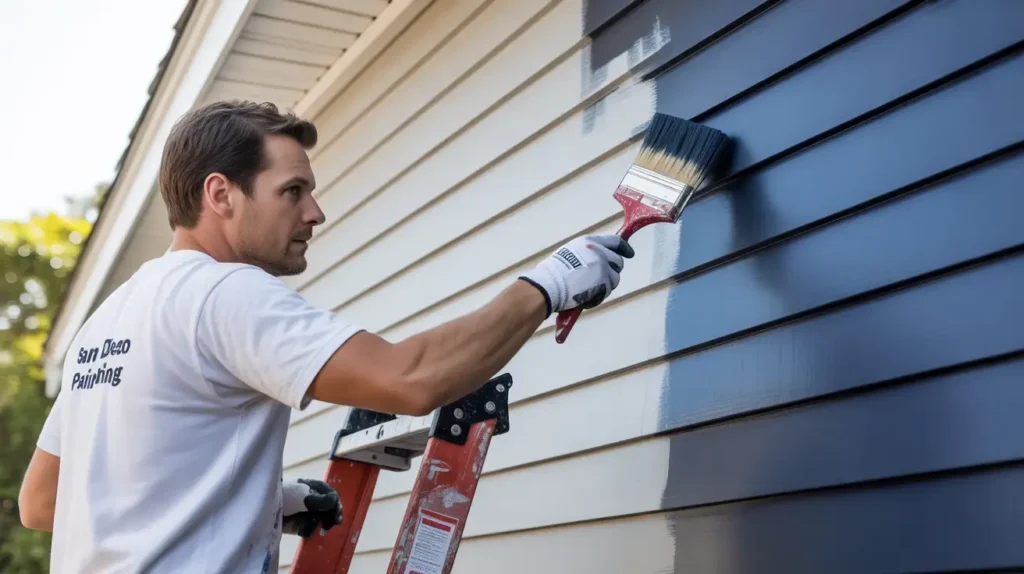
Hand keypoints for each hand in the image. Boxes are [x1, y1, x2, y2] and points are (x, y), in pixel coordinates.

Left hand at [282, 478, 341, 537]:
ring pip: (320, 520)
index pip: (330, 495)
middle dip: (330, 517)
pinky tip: (304, 531)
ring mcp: (304, 513)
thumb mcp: (303, 496)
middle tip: (330, 526)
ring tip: (316, 529)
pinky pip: (309, 529)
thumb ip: (321, 500)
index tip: (337, 516)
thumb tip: (335, 501)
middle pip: (327, 509)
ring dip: (319, 524)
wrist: (261, 511)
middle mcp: (310, 499)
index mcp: (312, 487)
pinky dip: (309, 530)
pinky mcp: (297, 525)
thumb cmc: (283, 497)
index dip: (336, 505)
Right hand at [519, 233, 633, 315]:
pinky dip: (598, 296)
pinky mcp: (604, 283)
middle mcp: (599, 252)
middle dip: (612, 271)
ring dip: (605, 285)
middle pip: (618, 262)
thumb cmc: (553, 272)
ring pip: (614, 278)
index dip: (624, 248)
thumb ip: (587, 253)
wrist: (549, 285)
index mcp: (589, 242)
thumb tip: (599, 259)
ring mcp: (603, 267)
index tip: (629, 254)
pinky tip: (585, 297)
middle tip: (600, 279)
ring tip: (588, 290)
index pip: (615, 241)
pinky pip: (607, 291)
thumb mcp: (570, 253)